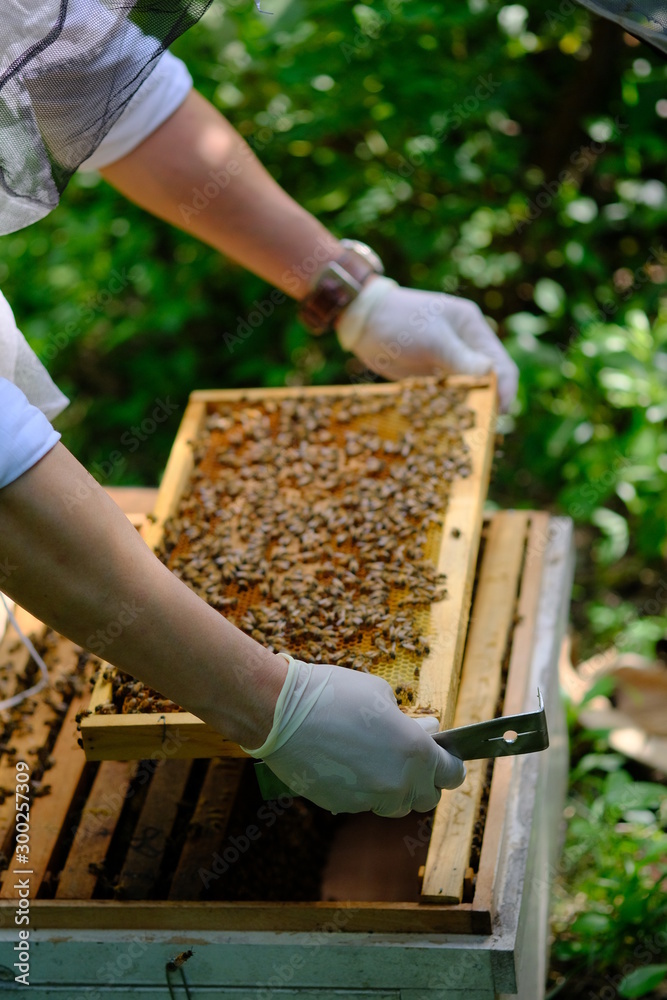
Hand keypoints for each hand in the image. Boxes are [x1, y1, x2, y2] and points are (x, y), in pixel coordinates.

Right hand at [241, 654, 465, 816]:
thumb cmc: (334, 694)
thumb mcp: (380, 695)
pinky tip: (347, 763)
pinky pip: (363, 803)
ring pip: (394, 805)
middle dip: (424, 780)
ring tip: (375, 758)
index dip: (451, 764)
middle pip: (427, 798)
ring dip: (394, 788)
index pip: (452, 774)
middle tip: (410, 756)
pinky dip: (363, 789)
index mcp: (415, 753)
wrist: (281, 713)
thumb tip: (426, 730)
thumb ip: (409, 720)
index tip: (445, 756)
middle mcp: (397, 783)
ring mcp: (368, 799)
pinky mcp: (341, 806)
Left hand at [336, 276, 518, 411]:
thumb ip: (461, 358)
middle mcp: (465, 345)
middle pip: (489, 380)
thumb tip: (493, 377)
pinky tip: (448, 422)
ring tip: (467, 430)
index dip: (504, 390)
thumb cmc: (398, 320)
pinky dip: (450, 407)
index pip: (501, 364)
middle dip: (488, 403)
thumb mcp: (432, 338)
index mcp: (472, 329)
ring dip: (469, 408)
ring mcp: (448, 361)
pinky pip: (448, 395)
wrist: (363, 320)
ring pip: (469, 390)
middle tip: (483, 428)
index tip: (497, 412)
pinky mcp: (431, 374)